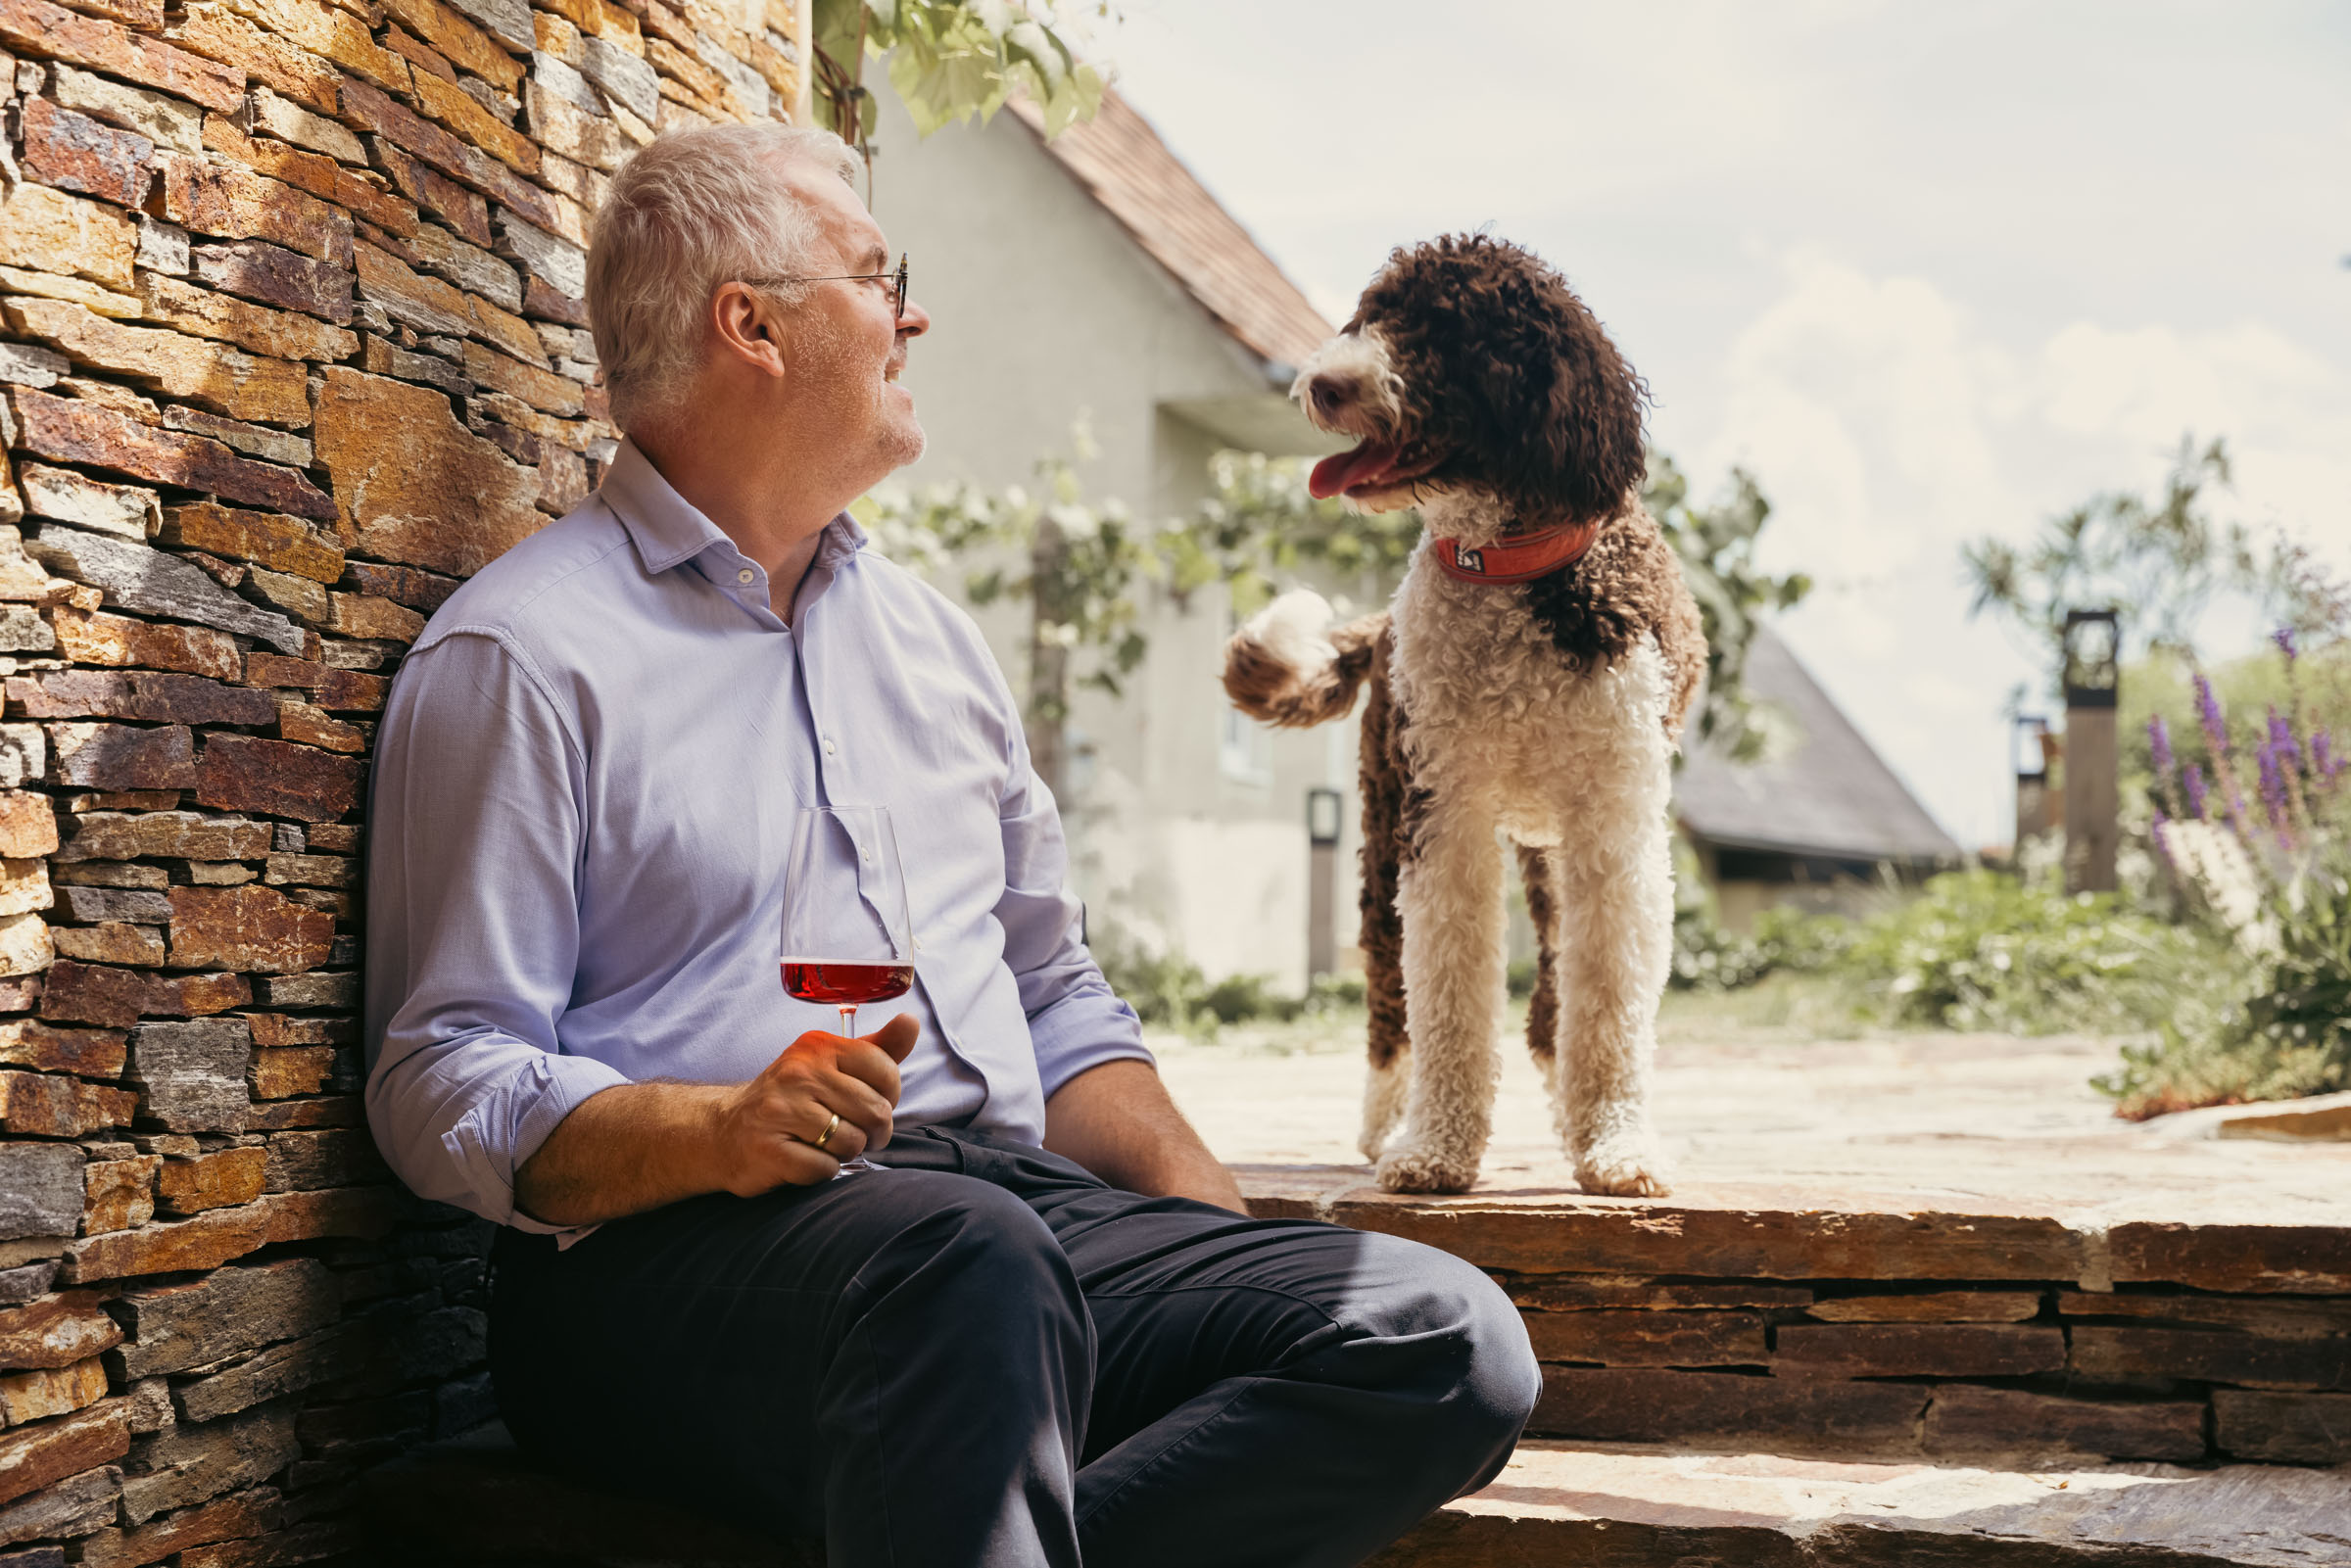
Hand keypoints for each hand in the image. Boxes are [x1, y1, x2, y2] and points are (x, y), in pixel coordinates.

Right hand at [709, 1014, 919, 1192]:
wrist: (723, 1131)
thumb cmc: (790, 1099)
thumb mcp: (830, 1065)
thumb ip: (877, 1048)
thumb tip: (910, 1022)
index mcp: (818, 1047)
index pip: (884, 1069)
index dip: (888, 1096)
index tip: (870, 1104)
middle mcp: (798, 1073)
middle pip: (875, 1111)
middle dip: (873, 1132)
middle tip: (853, 1133)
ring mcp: (780, 1110)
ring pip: (852, 1142)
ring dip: (846, 1152)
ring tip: (824, 1144)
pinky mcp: (768, 1149)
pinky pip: (824, 1168)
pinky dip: (822, 1171)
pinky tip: (804, 1158)